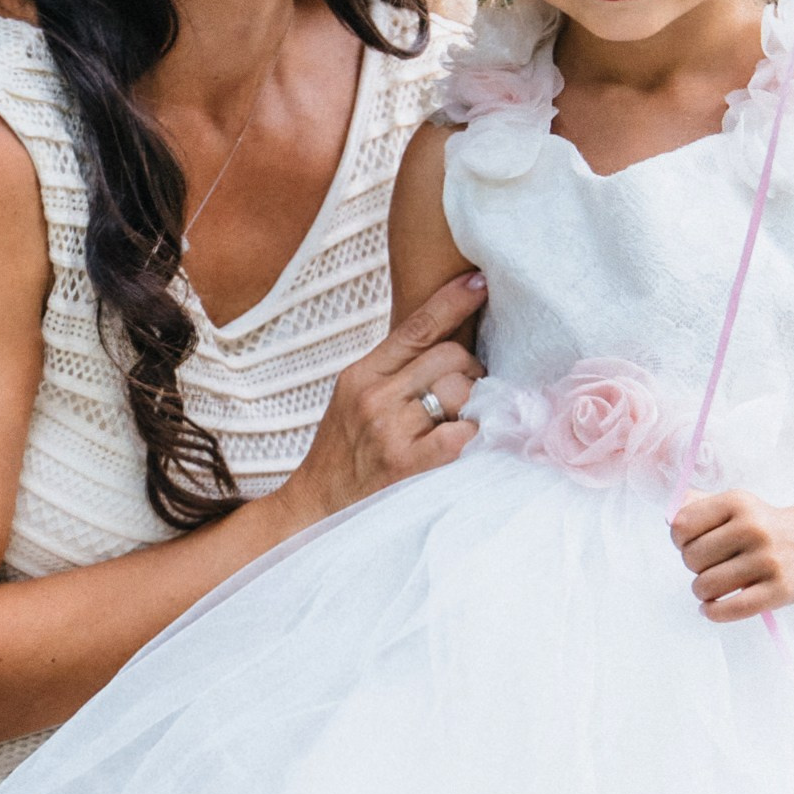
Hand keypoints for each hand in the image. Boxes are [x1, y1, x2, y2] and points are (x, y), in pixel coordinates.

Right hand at [284, 271, 484, 520]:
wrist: (314, 512)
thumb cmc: (345, 456)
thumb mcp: (355, 401)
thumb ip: (394, 372)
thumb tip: (449, 340)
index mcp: (361, 375)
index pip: (416, 326)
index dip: (453, 300)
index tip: (479, 281)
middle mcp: (374, 397)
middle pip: (450, 356)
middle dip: (471, 371)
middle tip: (469, 393)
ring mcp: (391, 430)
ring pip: (462, 390)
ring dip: (475, 404)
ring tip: (463, 422)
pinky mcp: (409, 464)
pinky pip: (464, 432)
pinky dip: (476, 435)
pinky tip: (469, 444)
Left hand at [670, 487, 793, 624]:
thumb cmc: (766, 526)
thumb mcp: (737, 505)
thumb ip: (700, 505)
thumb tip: (668, 518)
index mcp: (738, 502)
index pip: (682, 525)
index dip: (680, 540)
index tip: (691, 544)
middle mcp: (753, 528)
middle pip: (691, 558)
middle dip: (693, 566)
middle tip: (709, 566)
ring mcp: (767, 560)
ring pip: (706, 586)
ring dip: (702, 591)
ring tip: (712, 587)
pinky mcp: (778, 591)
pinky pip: (730, 609)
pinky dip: (713, 612)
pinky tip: (712, 608)